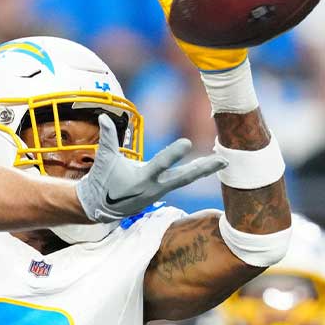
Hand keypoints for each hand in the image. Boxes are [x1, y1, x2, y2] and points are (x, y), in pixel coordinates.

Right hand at [75, 115, 226, 221]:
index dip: (173, 154)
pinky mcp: (161, 193)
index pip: (160, 164)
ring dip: (203, 170)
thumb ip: (108, 138)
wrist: (101, 208)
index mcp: (142, 178)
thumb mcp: (104, 160)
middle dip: (204, 168)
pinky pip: (181, 182)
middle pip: (184, 177)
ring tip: (221, 161)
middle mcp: (155, 187)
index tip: (187, 143)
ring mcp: (160, 192)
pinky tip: (206, 167)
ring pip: (186, 179)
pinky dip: (194, 174)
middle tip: (223, 160)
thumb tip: (103, 117)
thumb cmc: (103, 180)